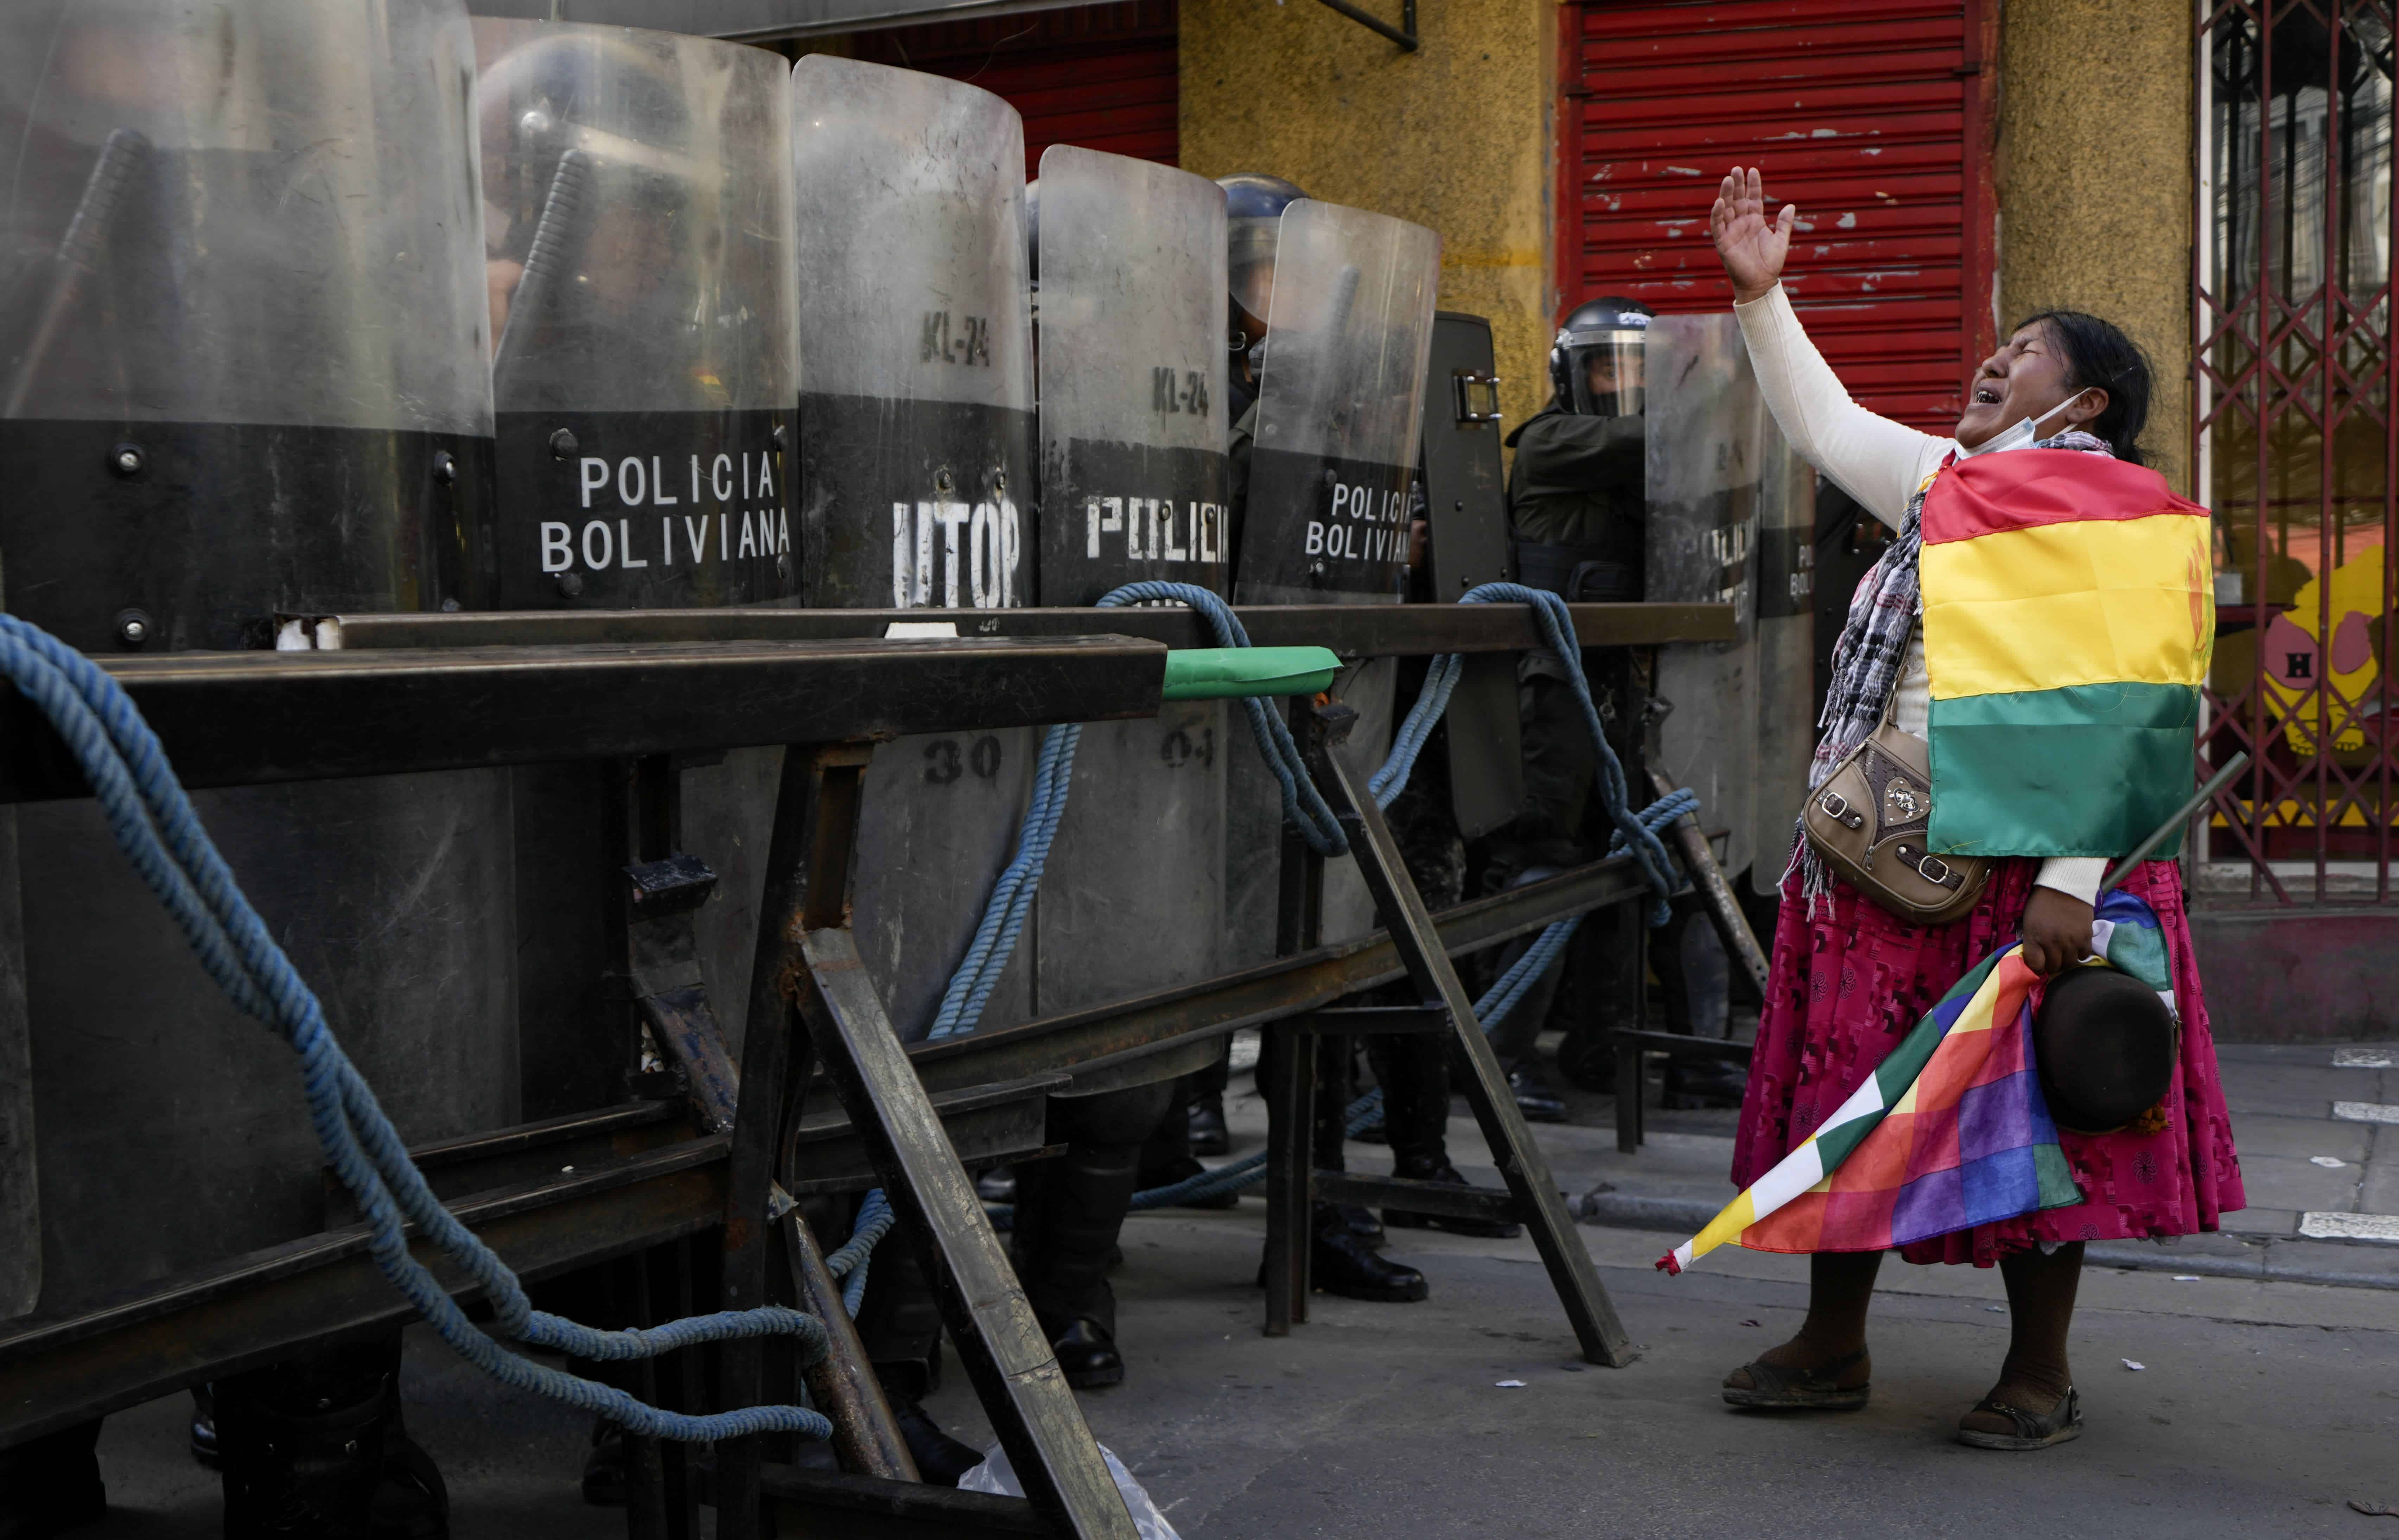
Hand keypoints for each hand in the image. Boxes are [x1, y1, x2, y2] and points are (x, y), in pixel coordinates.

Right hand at [1709, 166, 1792, 303]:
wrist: (1761, 282)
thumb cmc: (1771, 264)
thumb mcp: (1781, 241)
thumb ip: (1784, 223)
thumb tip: (1790, 206)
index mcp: (1755, 221)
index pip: (1753, 198)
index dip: (1752, 185)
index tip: (1752, 170)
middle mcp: (1742, 224)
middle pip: (1738, 199)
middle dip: (1737, 184)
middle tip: (1736, 169)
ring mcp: (1731, 232)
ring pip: (1727, 208)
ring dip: (1726, 194)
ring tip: (1728, 178)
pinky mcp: (1723, 242)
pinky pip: (1718, 225)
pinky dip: (1717, 214)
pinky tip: (1719, 201)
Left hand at [2018, 887, 2093, 976]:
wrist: (2065, 887)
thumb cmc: (2042, 903)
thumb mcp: (2028, 921)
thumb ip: (2031, 940)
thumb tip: (2035, 958)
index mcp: (2035, 937)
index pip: (2035, 966)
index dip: (2035, 969)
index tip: (2038, 965)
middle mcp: (2053, 942)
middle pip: (2053, 967)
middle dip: (2050, 965)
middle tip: (2051, 958)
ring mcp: (2071, 941)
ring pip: (2069, 964)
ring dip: (2065, 961)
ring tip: (2063, 954)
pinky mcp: (2086, 937)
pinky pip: (2084, 956)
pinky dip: (2079, 954)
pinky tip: (2075, 947)